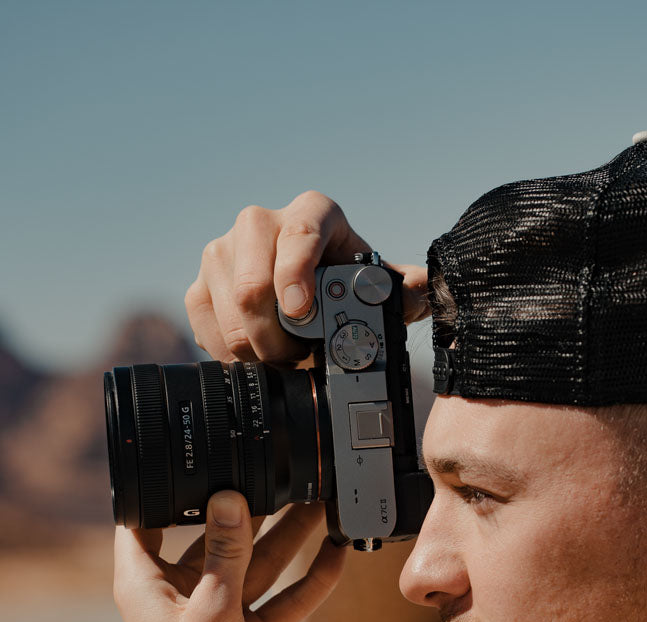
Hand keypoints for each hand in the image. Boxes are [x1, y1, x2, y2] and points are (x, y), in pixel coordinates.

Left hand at [113, 493, 343, 621]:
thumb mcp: (213, 613)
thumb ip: (226, 554)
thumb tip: (230, 498)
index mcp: (145, 585)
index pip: (143, 520)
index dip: (163, 488)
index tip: (192, 455)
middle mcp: (177, 595)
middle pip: (214, 537)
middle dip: (249, 510)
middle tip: (281, 474)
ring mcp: (215, 616)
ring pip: (253, 565)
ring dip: (286, 540)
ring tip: (321, 503)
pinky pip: (278, 599)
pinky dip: (306, 582)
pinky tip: (336, 555)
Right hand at [185, 192, 428, 363]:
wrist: (307, 287)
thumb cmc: (345, 282)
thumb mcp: (377, 285)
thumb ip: (403, 289)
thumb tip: (421, 291)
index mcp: (312, 212)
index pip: (300, 234)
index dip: (296, 273)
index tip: (300, 311)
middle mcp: (259, 221)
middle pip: (252, 285)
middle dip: (277, 337)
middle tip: (299, 360)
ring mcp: (223, 250)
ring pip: (229, 313)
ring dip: (258, 350)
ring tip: (284, 359)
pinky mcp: (201, 282)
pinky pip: (206, 324)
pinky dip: (232, 353)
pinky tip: (256, 355)